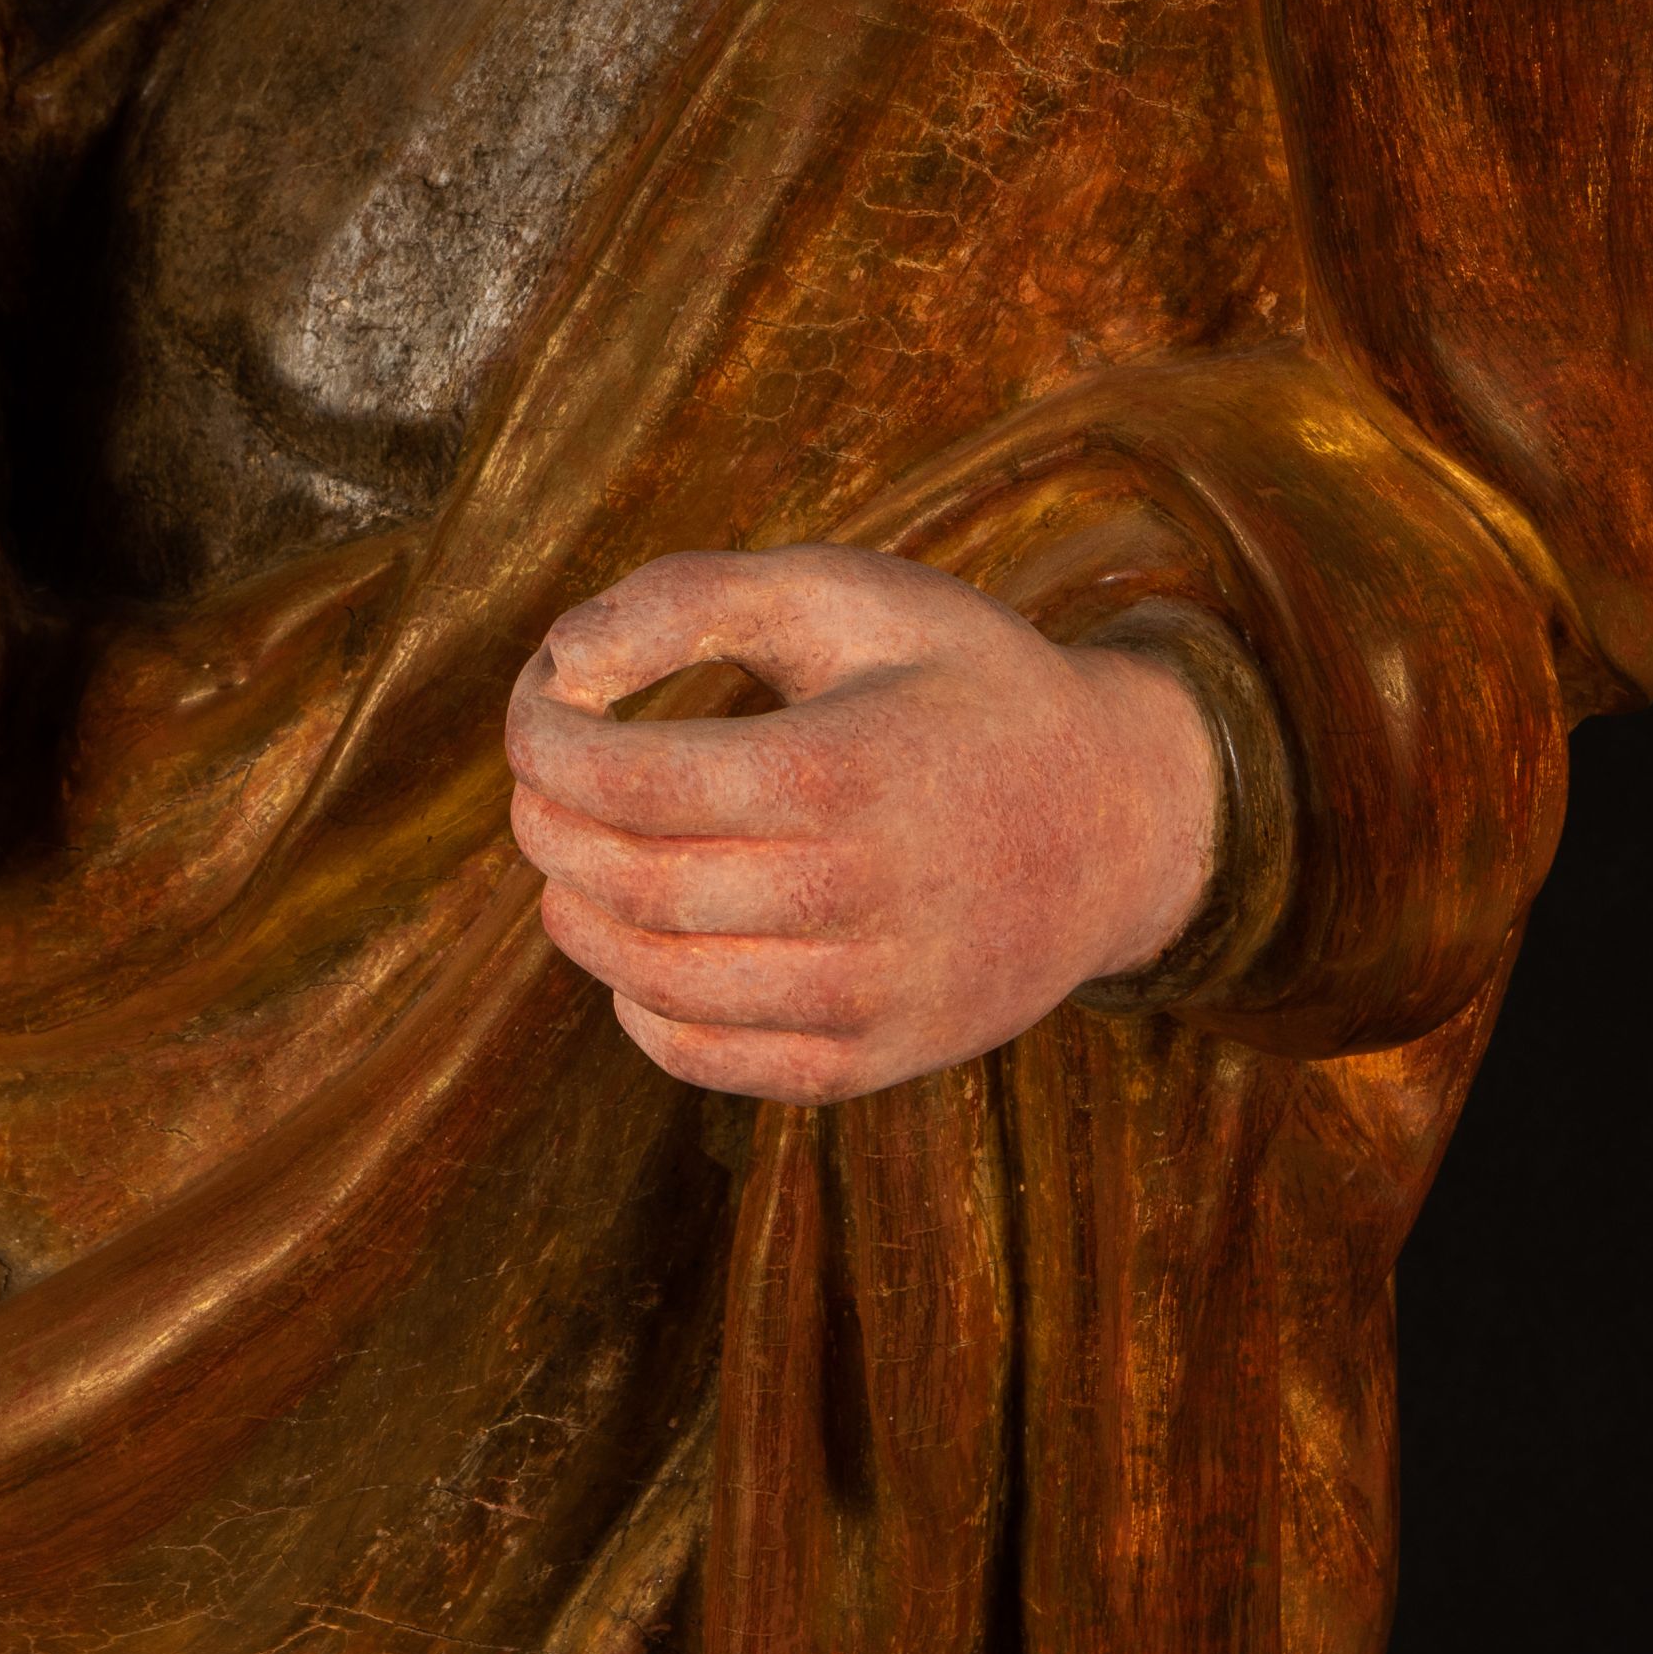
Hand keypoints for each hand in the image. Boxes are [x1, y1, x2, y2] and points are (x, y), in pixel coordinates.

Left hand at [507, 544, 1219, 1103]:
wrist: (1114, 821)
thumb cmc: (956, 682)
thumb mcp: (846, 592)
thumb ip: (692, 598)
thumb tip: (562, 657)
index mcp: (844, 770)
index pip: (627, 781)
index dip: (543, 739)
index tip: (538, 704)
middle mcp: (856, 899)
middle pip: (627, 881)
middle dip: (548, 818)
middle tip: (547, 771)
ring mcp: (867, 996)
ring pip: (650, 979)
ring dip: (579, 907)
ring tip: (583, 846)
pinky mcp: (869, 1061)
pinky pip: (704, 1056)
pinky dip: (639, 999)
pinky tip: (644, 932)